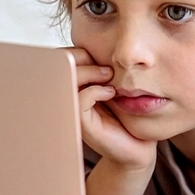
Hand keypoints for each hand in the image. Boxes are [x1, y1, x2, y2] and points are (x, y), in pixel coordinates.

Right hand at [68, 47, 157, 194]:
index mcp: (70, 87)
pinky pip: (81, 98)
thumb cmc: (126, 117)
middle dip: (80, 58)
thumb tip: (98, 46)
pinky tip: (110, 93)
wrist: (137, 148)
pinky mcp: (82, 124)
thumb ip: (100, 70)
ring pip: (67, 80)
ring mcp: (72, 112)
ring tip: (109, 76)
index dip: (75, 52)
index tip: (97, 55)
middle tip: (105, 67)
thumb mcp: (112, 86)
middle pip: (57, 67)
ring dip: (89, 72)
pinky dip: (96, 90)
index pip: (59, 60)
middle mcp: (66, 99)